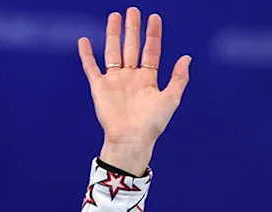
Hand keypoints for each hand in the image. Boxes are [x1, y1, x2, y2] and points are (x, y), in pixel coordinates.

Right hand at [78, 7, 191, 174]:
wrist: (132, 138)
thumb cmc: (153, 123)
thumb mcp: (171, 98)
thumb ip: (179, 78)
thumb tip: (187, 57)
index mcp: (148, 80)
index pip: (151, 51)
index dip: (153, 35)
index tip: (154, 18)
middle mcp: (131, 77)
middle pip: (132, 47)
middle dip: (133, 29)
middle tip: (133, 10)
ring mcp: (114, 81)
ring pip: (113, 51)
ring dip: (114, 34)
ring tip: (115, 16)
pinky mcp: (99, 87)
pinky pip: (91, 67)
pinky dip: (86, 54)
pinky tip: (84, 40)